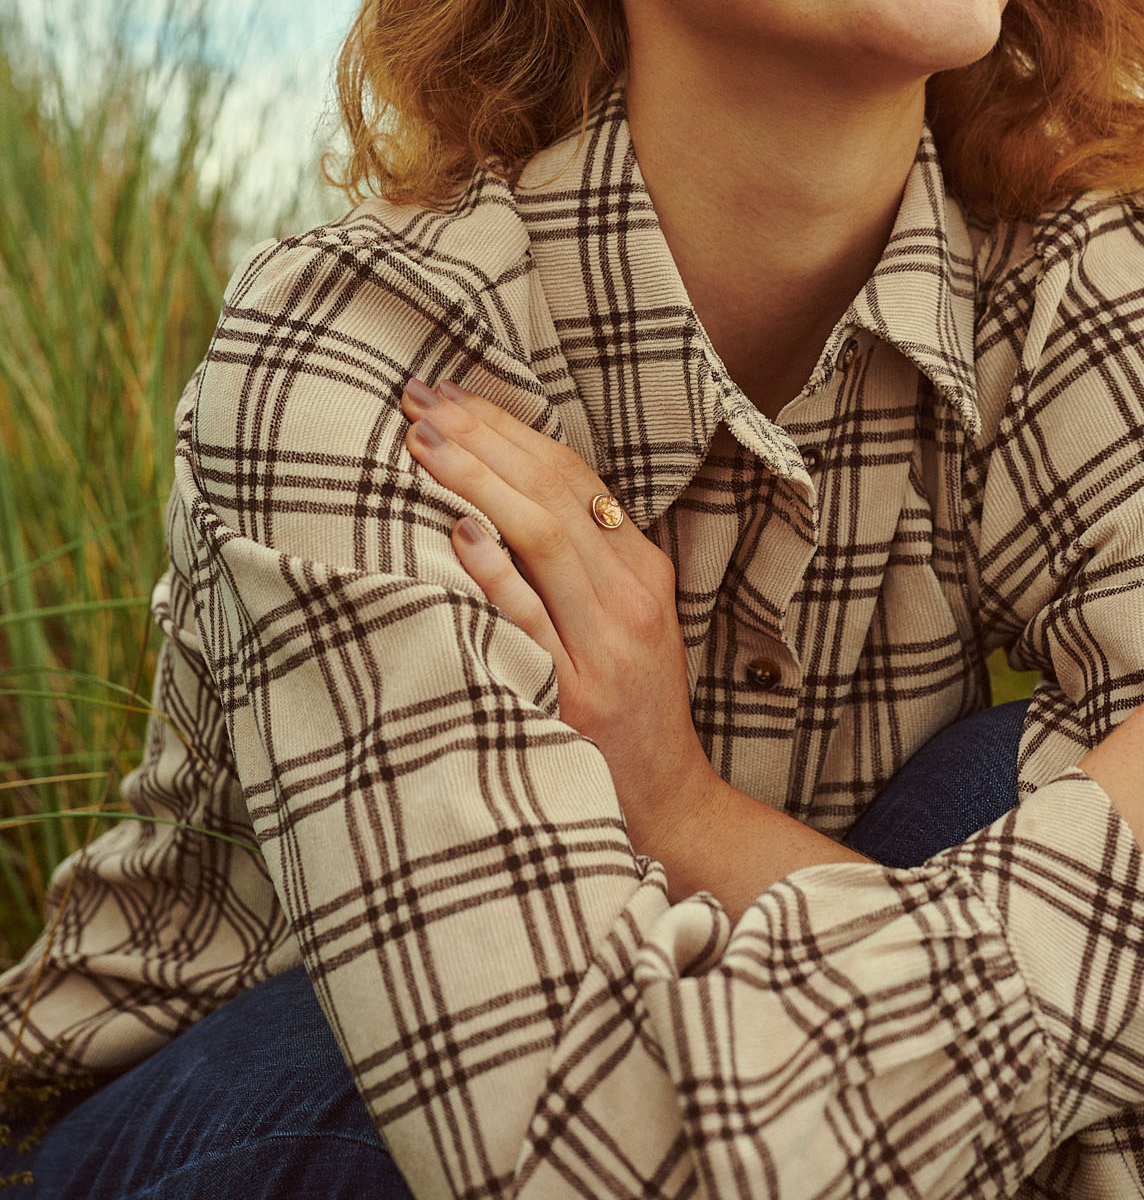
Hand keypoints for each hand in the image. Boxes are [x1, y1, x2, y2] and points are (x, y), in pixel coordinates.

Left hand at [400, 377, 716, 841]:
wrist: (665, 804)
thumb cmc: (628, 710)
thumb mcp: (621, 621)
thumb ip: (579, 561)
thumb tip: (500, 494)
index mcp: (641, 572)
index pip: (573, 476)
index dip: (510, 428)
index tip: (452, 395)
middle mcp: (629, 599)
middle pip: (556, 492)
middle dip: (486, 437)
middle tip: (422, 398)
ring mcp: (605, 648)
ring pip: (545, 538)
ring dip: (481, 481)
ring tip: (426, 440)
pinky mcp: (576, 697)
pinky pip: (530, 621)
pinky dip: (496, 573)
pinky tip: (459, 533)